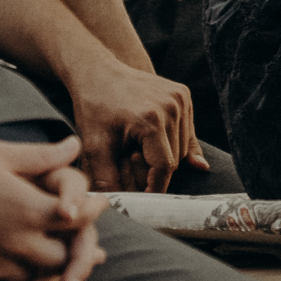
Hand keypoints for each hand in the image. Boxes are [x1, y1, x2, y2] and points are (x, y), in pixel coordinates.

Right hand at [0, 137, 105, 280]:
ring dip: (47, 265)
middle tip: (79, 237)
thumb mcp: (4, 153)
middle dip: (74, 246)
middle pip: (64, 257)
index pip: (79, 219)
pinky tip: (21, 267)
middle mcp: (17, 241)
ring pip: (37, 276)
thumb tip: (74, 146)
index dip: (92, 211)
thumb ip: (44, 156)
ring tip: (54, 252)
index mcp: (29, 209)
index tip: (98, 204)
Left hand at [65, 51, 203, 191]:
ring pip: (183, 147)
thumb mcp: (95, 148)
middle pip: (175, 159)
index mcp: (152, 120)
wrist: (97, 72)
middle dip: (155, 171)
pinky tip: (154, 141)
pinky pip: (186, 131)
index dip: (153, 188)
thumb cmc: (94, 109)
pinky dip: (173, 142)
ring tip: (137, 149)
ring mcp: (181, 98)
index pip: (164, 168)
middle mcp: (173, 106)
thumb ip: (110, 180)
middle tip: (130, 165)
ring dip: (165, 156)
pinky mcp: (183, 94)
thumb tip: (124, 209)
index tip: (141, 198)